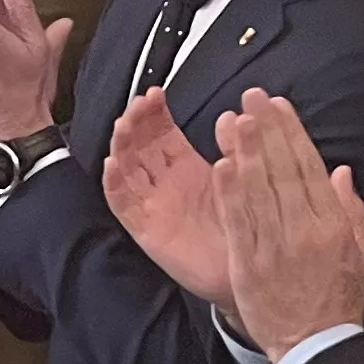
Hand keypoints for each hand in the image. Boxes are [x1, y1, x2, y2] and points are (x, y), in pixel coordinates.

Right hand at [98, 91, 228, 299]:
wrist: (250, 271)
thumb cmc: (247, 225)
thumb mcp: (242, 180)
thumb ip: (236, 149)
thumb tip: (231, 114)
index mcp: (185, 167)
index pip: (161, 132)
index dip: (154, 111)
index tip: (156, 92)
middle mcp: (164, 183)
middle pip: (138, 145)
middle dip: (136, 121)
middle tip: (141, 103)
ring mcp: (152, 205)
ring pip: (126, 168)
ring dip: (121, 145)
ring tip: (124, 124)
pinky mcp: (146, 229)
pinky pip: (123, 204)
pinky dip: (115, 184)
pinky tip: (113, 164)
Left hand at [208, 92, 363, 355]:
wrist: (315, 346)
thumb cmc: (339, 300)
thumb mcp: (360, 255)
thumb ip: (351, 211)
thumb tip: (341, 171)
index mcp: (332, 226)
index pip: (310, 169)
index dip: (293, 134)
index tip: (280, 107)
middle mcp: (303, 230)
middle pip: (282, 171)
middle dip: (266, 130)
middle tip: (252, 97)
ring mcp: (273, 246)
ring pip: (258, 190)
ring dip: (245, 151)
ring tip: (236, 118)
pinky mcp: (247, 263)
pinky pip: (237, 222)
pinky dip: (229, 192)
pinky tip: (222, 165)